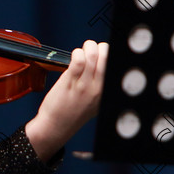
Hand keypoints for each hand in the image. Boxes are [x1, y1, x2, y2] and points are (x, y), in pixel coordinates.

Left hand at [25, 40, 107, 161]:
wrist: (57, 126)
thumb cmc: (74, 113)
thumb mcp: (96, 101)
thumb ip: (101, 84)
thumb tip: (101, 62)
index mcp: (107, 91)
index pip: (116, 64)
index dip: (107, 53)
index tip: (100, 55)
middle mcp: (99, 88)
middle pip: (107, 55)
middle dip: (97, 47)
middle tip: (89, 52)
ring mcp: (85, 85)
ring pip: (92, 54)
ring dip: (85, 48)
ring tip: (80, 54)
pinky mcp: (70, 82)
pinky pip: (78, 60)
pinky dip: (76, 53)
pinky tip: (74, 58)